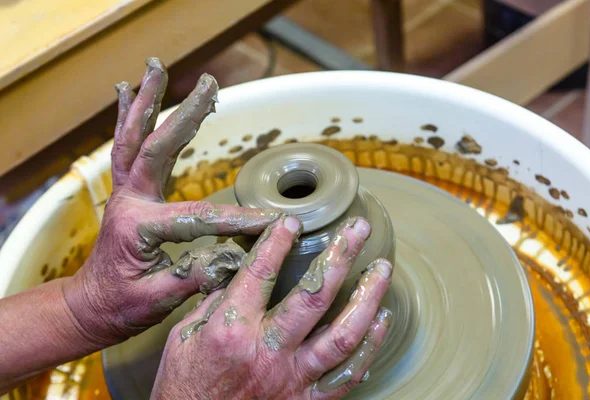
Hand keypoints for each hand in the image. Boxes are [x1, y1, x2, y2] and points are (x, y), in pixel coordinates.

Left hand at [62, 58, 280, 347]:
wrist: (91, 304)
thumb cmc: (120, 306)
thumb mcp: (155, 301)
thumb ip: (191, 279)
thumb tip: (234, 261)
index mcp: (138, 228)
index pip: (197, 217)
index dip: (238, 220)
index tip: (273, 222)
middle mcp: (129, 201)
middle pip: (156, 148)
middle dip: (185, 115)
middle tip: (209, 84)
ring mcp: (125, 192)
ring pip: (134, 137)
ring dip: (148, 101)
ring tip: (157, 67)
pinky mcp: (127, 191)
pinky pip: (125, 146)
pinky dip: (130, 117)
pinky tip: (131, 92)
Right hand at [151, 215, 392, 399]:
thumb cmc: (185, 386)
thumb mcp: (185, 337)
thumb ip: (216, 302)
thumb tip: (240, 272)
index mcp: (232, 330)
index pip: (261, 273)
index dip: (278, 241)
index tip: (292, 221)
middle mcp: (267, 352)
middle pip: (314, 297)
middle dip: (341, 256)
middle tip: (359, 229)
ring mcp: (292, 379)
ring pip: (342, 336)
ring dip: (368, 298)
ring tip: (382, 270)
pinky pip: (347, 376)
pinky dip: (369, 348)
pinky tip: (380, 321)